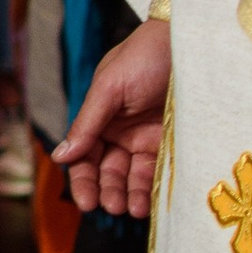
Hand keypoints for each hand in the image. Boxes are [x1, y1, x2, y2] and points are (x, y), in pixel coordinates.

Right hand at [55, 13, 169, 217]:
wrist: (191, 42)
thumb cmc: (144, 56)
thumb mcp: (109, 86)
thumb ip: (87, 123)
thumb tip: (60, 155)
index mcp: (100, 117)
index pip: (84, 156)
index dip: (83, 180)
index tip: (87, 202)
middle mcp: (121, 132)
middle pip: (108, 171)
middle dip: (107, 191)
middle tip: (112, 206)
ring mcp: (148, 139)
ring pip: (133, 177)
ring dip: (129, 195)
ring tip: (131, 210)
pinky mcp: (172, 144)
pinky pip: (159, 172)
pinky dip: (152, 190)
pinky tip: (149, 203)